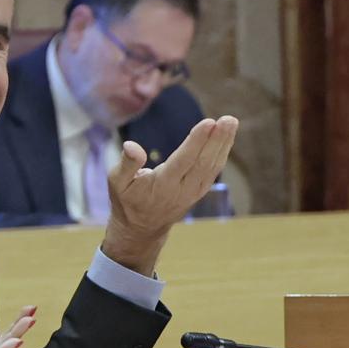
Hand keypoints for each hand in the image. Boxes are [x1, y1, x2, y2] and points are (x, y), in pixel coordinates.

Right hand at [102, 115, 238, 274]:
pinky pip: (213, 170)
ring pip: (212, 165)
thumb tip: (131, 145)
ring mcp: (193, 192)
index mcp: (162, 185)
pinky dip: (221, 152)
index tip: (209, 122)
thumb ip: (126, 164)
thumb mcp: (117, 182)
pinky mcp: (199, 191)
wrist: (141, 227)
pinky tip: (226, 137)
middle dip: (217, 139)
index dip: (197, 141)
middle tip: (228, 119)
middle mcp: (182, 189)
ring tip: (231, 122)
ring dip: (224, 143)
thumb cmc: (127, 200)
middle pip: (203, 162)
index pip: (183, 160)